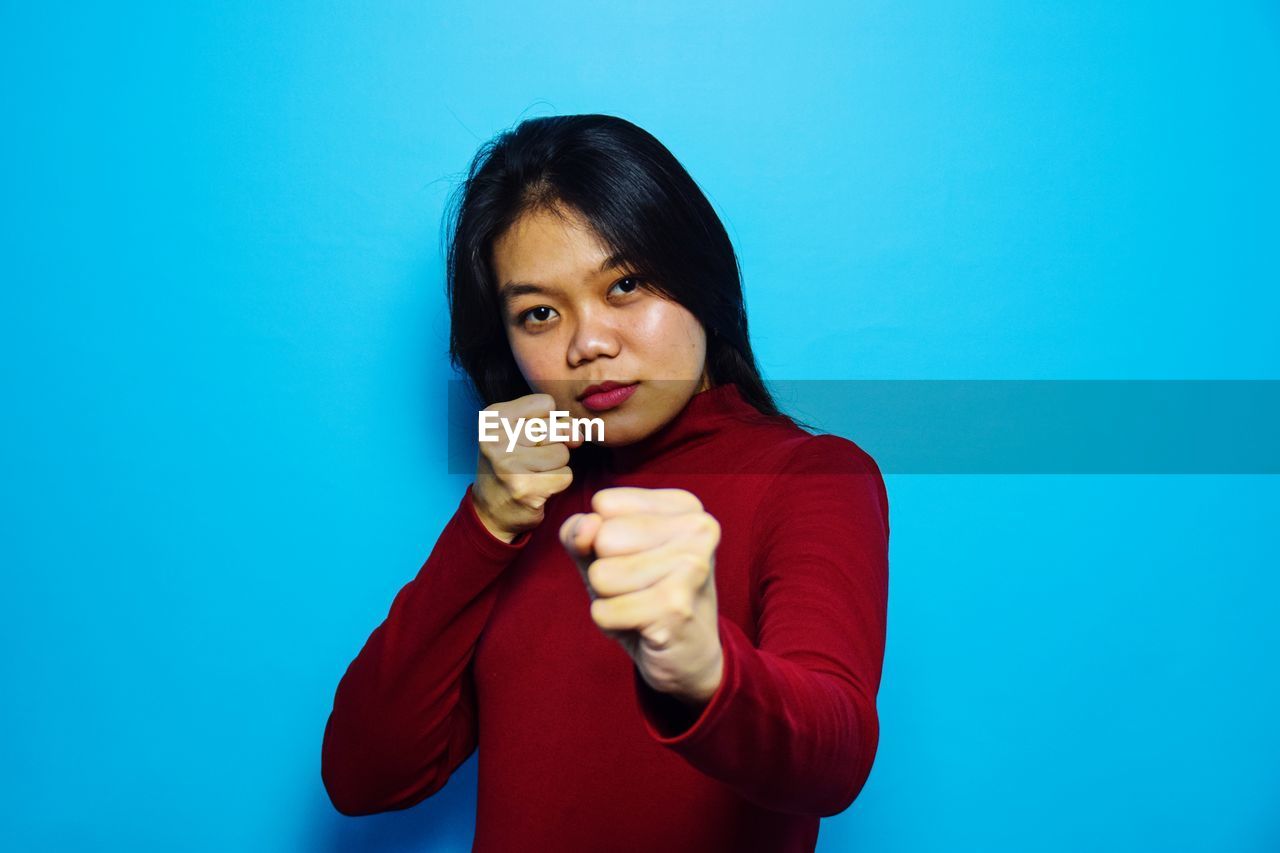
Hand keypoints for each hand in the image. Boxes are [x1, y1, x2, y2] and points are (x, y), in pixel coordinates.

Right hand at [472, 393, 577, 542]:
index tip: (531, 436)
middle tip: (532, 459)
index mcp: (494, 418)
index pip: (545, 404)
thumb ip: (555, 421)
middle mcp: (497, 439)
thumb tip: (577, 434)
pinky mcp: (525, 488)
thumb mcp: (524, 432)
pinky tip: (539, 487)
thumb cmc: (513, 463)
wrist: (492, 509)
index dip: (548, 421)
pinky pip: (565, 476)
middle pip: (556, 429)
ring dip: (556, 466)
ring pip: (562, 453)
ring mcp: (509, 464)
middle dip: (553, 445)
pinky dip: (558, 483)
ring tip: (534, 473)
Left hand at [559, 487, 723, 704]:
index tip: (638, 558)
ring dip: (609, 599)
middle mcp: (698, 528)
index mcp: (685, 506)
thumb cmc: (645, 595)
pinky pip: (603, 611)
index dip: (603, 538)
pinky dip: (611, 624)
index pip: (605, 503)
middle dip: (607, 570)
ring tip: (641, 606)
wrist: (689, 656)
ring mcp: (691, 566)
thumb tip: (586, 526)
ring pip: (601, 574)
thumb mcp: (606, 555)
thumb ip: (581, 530)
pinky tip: (643, 626)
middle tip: (641, 587)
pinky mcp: (676, 607)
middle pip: (603, 537)